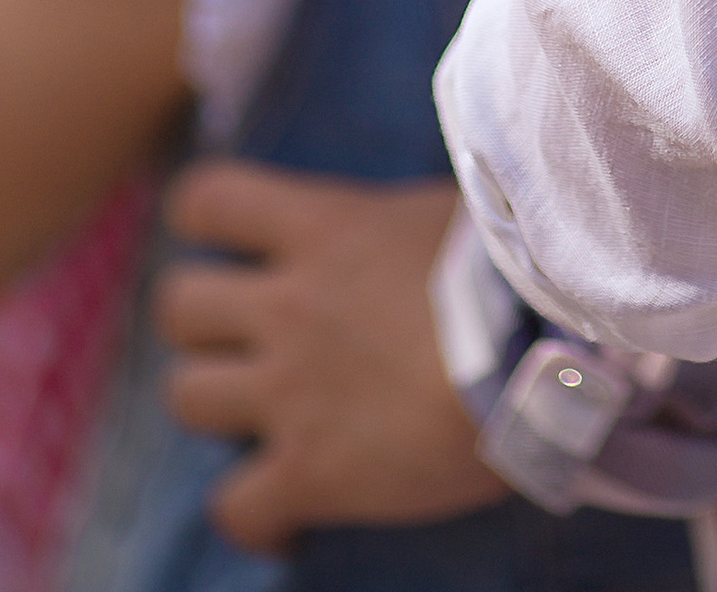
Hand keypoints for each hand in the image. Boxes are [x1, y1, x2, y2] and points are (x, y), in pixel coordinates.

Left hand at [157, 163, 502, 540]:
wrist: (539, 358)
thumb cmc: (514, 270)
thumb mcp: (443, 210)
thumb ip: (391, 220)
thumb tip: (400, 223)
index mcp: (321, 226)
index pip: (206, 198)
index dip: (203, 221)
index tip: (231, 244)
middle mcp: (287, 304)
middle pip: (176, 304)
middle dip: (202, 323)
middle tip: (248, 339)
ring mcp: (289, 390)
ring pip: (185, 396)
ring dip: (217, 406)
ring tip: (264, 417)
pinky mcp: (309, 471)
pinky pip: (235, 509)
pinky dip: (254, 517)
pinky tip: (288, 517)